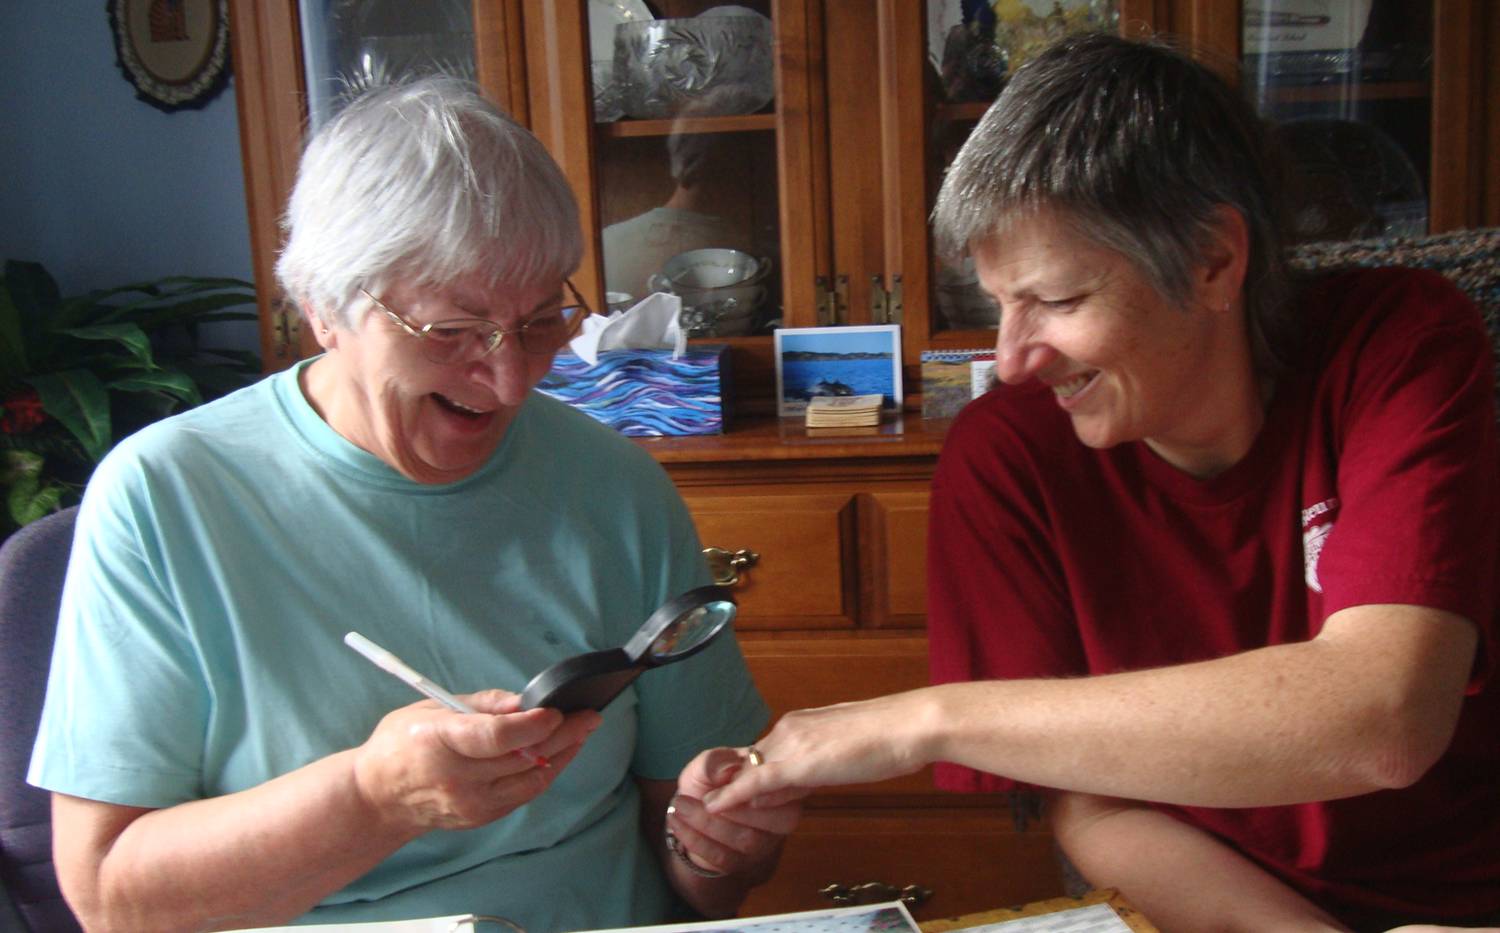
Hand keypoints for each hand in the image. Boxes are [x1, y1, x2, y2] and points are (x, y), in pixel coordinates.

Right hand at [352, 689, 600, 832]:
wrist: (378, 798)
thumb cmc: (403, 742)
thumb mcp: (431, 707)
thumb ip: (481, 705)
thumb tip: (523, 701)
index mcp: (439, 742)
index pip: (495, 738)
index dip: (532, 725)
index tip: (558, 712)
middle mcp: (457, 778)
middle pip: (522, 757)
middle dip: (562, 735)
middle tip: (589, 716)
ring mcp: (471, 803)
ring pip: (531, 778)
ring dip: (562, 754)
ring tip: (582, 731)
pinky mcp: (481, 817)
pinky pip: (524, 793)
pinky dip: (544, 771)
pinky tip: (560, 752)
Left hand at [665, 747, 801, 880]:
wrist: (695, 806)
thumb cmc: (711, 779)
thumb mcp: (709, 763)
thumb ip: (716, 762)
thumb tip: (726, 770)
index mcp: (782, 788)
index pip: (782, 790)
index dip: (755, 786)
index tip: (723, 779)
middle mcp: (782, 818)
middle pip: (770, 820)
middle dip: (730, 807)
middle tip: (695, 793)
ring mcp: (764, 844)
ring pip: (745, 840)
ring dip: (707, 823)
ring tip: (679, 806)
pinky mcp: (743, 862)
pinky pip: (724, 857)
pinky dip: (697, 840)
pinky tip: (676, 823)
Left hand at [703, 692, 933, 812]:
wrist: (908, 726)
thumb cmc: (890, 737)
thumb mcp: (846, 749)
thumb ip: (818, 761)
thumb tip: (802, 779)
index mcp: (802, 722)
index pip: (766, 750)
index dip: (750, 772)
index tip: (733, 785)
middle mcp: (790, 727)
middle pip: (752, 760)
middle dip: (735, 783)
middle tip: (715, 803)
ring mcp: (792, 743)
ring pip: (750, 770)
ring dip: (731, 791)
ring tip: (707, 807)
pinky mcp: (798, 763)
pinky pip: (755, 781)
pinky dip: (731, 795)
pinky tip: (714, 806)